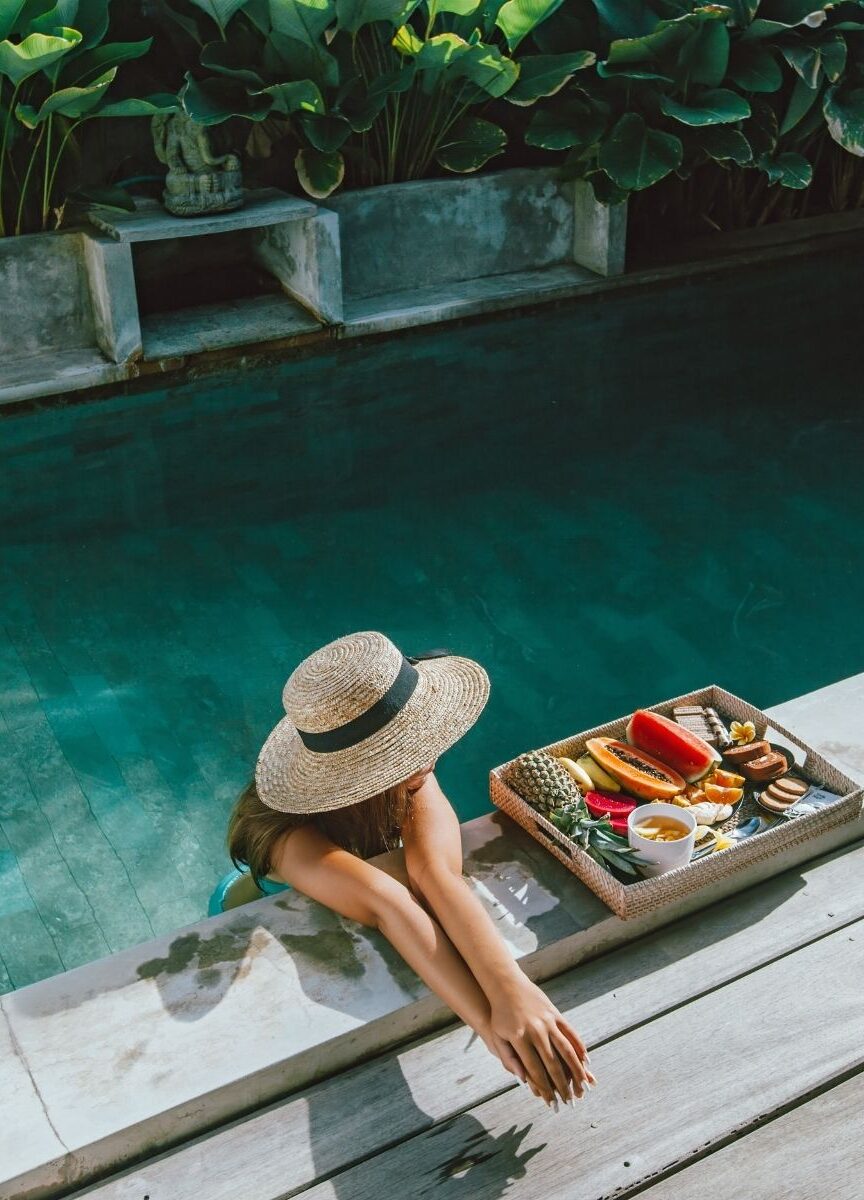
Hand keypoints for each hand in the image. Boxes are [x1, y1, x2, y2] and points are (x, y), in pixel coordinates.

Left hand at [484, 977, 595, 1103]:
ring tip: (583, 1086)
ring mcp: (548, 1022)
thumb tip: (523, 1081)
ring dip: (576, 1070)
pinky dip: (580, 1048)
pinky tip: (586, 1061)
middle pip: (553, 1064)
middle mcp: (536, 1031)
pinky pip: (571, 1033)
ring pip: (566, 1050)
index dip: (545, 1088)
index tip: (551, 1102)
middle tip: (569, 1101)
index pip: (535, 1070)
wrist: (507, 985)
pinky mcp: (555, 1014)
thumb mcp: (498, 1037)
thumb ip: (509, 1059)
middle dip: (562, 1085)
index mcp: (520, 1039)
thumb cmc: (500, 1015)